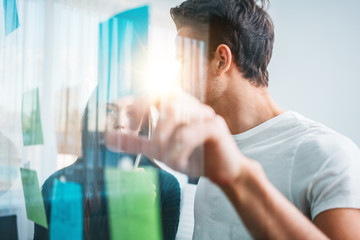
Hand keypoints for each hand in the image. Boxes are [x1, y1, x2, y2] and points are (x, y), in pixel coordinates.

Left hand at [105, 92, 247, 185]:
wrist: (223, 172)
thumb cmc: (193, 157)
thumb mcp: (158, 151)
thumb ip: (136, 143)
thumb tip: (108, 137)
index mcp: (176, 107)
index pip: (152, 93)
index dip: (134, 103)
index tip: (123, 125)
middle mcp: (190, 105)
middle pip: (163, 96)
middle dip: (146, 114)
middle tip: (137, 134)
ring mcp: (203, 114)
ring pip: (176, 112)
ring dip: (163, 135)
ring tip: (163, 155)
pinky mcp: (215, 127)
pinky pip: (192, 131)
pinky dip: (179, 148)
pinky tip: (179, 161)